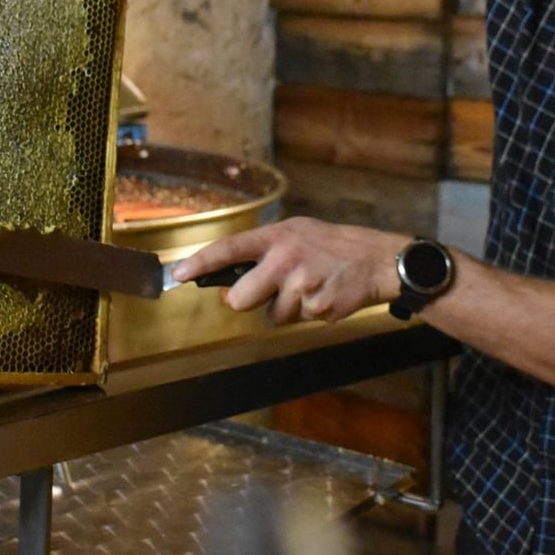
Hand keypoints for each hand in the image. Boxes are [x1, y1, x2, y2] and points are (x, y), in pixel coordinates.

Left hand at [170, 217, 404, 324]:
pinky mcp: (317, 307)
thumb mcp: (296, 233)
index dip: (200, 263)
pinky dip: (310, 313)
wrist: (376, 260)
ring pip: (272, 315)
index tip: (178, 273)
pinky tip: (325, 293)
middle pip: (240, 299)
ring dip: (287, 308)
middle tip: (271, 290)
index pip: (229, 249)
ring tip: (311, 285)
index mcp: (276, 237)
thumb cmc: (332, 246)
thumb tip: (229, 281)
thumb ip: (264, 252)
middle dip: (250, 301)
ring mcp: (301, 284)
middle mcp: (285, 258)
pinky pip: (298, 321)